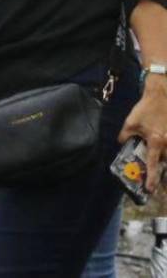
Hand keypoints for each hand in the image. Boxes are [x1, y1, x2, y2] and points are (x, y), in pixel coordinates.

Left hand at [118, 75, 166, 194]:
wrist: (162, 95)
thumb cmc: (146, 108)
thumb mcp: (130, 122)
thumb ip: (125, 136)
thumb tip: (121, 144)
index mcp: (156, 141)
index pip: (153, 164)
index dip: (151, 178)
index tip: (149, 189)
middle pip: (166, 162)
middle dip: (161, 171)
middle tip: (155, 178)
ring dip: (164, 160)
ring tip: (157, 162)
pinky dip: (165, 151)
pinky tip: (160, 147)